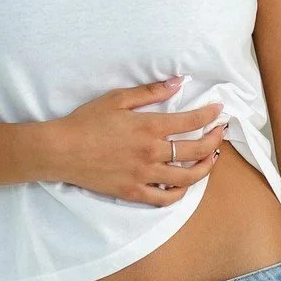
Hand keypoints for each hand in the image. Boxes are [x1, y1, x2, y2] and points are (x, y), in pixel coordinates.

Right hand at [45, 76, 226, 203]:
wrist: (61, 150)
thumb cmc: (86, 121)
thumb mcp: (117, 98)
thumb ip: (150, 92)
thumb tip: (178, 83)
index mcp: (149, 126)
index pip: (191, 121)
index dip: (210, 116)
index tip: (219, 111)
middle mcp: (151, 152)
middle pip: (196, 150)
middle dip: (214, 140)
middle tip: (219, 133)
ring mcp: (143, 175)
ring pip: (186, 177)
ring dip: (205, 168)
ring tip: (210, 159)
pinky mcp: (133, 192)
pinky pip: (165, 198)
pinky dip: (180, 193)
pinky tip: (185, 184)